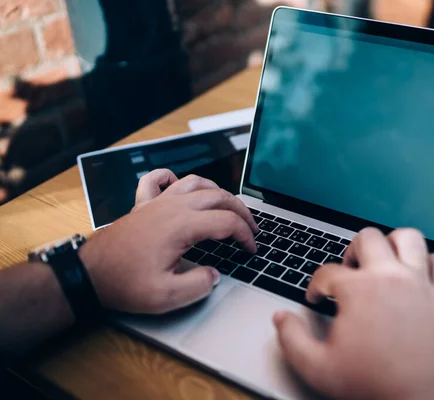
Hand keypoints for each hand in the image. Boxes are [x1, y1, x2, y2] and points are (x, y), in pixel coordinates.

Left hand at [79, 169, 258, 313]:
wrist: (89, 274)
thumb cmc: (123, 284)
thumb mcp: (165, 296)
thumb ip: (198, 285)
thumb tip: (214, 275)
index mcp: (182, 226)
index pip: (227, 223)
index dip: (245, 236)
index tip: (250, 250)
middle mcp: (172, 207)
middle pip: (218, 197)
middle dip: (241, 211)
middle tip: (251, 228)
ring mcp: (156, 203)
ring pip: (196, 183)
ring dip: (217, 191)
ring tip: (228, 205)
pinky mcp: (143, 206)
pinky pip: (156, 180)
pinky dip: (170, 177)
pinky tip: (177, 183)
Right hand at [273, 228, 433, 399]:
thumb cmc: (376, 387)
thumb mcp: (318, 368)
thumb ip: (292, 339)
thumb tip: (281, 318)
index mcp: (359, 290)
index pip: (327, 272)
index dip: (316, 285)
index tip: (318, 298)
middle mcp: (391, 277)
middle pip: (367, 239)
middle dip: (351, 252)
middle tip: (349, 272)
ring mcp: (422, 284)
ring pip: (409, 238)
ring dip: (392, 245)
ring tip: (384, 262)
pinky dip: (430, 263)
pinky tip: (419, 276)